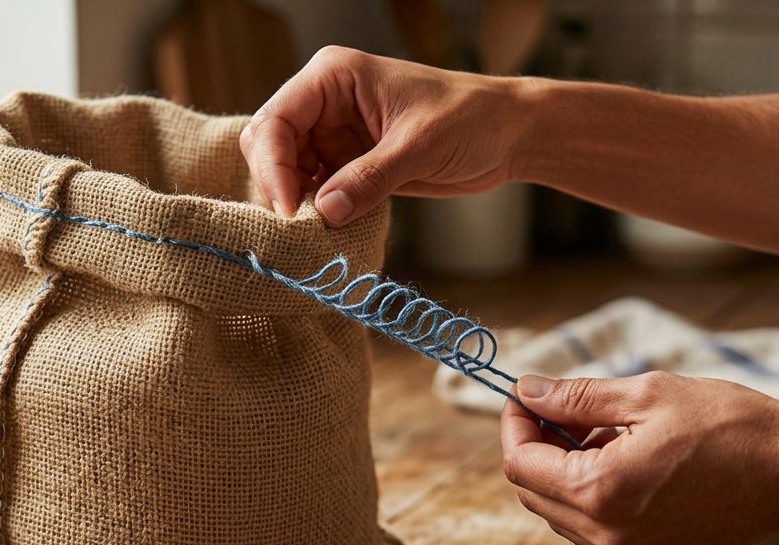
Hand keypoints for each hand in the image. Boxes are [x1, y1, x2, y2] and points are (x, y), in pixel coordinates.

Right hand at [239, 46, 531, 225]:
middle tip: (298, 227)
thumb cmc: (471, 119)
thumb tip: (324, 212)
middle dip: (278, 186)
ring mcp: (335, 134)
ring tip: (316, 234)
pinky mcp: (349, 163)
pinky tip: (332, 230)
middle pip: (270, 146)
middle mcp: (325, 102)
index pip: (276, 120)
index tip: (290, 210)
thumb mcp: (419, 146)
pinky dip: (318, 213)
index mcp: (334, 76)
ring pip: (288, 173)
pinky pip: (315, 191)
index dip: (274, 166)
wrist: (508, 135)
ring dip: (297, 205)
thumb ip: (370, 178)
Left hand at [500, 372, 778, 544]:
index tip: (528, 396)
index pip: (520, 464)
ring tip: (607, 432)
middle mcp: (608, 536)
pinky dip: (596, 496)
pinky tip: (629, 461)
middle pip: (534, 493)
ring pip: (564, 515)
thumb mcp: (646, 395)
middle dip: (539, 447)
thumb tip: (527, 391)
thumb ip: (577, 397)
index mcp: (599, 492)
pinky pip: (598, 532)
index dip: (515, 424)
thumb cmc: (731, 426)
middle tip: (567, 408)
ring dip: (567, 473)